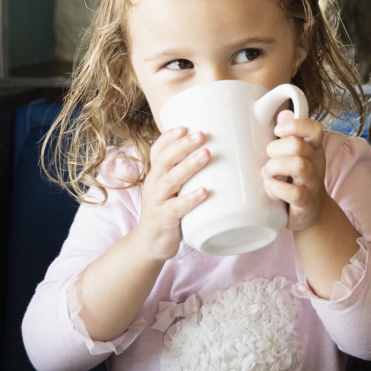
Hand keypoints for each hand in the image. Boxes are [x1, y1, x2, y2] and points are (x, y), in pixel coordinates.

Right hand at [132, 126, 209, 261]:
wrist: (150, 244)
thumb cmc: (168, 210)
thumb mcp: (174, 188)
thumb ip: (188, 172)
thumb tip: (221, 152)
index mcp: (157, 174)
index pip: (158, 150)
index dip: (169, 137)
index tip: (185, 126)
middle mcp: (154, 184)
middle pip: (165, 160)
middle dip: (182, 145)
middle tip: (201, 134)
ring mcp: (158, 202)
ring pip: (170, 180)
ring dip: (188, 166)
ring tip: (206, 154)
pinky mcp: (164, 219)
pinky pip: (176, 208)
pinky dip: (189, 199)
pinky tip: (204, 192)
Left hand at [262, 110, 329, 230]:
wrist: (312, 212)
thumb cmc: (298, 179)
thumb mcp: (295, 155)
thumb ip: (289, 135)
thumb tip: (283, 113)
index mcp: (314, 148)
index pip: (314, 128)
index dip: (295, 126)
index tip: (278, 131)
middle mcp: (317, 163)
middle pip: (299, 146)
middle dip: (276, 149)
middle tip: (268, 158)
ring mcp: (313, 183)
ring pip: (299, 166)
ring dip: (275, 167)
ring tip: (267, 173)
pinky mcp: (307, 202)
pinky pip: (295, 192)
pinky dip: (277, 188)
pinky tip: (270, 186)